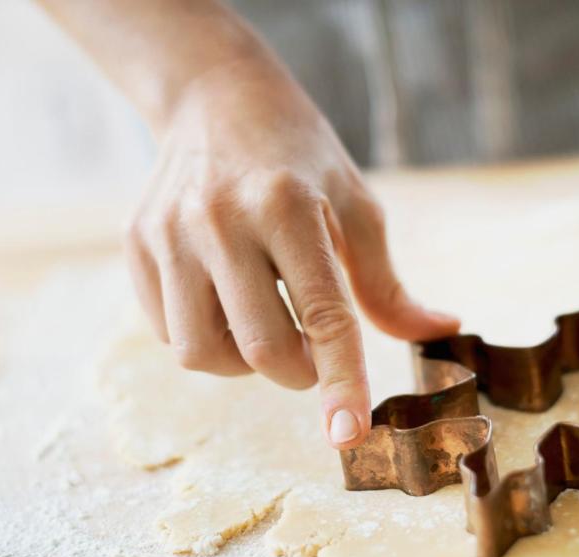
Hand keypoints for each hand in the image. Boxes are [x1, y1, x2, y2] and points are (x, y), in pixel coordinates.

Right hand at [125, 60, 459, 448]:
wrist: (213, 97)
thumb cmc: (298, 157)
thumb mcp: (354, 204)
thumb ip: (387, 282)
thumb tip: (440, 330)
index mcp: (287, 205)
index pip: (322, 314)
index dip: (340, 382)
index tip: (348, 436)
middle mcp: (221, 219)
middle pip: (260, 348)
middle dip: (298, 373)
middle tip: (313, 353)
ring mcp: (170, 233)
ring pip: (202, 353)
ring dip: (245, 364)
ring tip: (265, 324)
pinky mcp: (137, 244)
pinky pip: (168, 333)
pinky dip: (205, 340)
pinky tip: (225, 304)